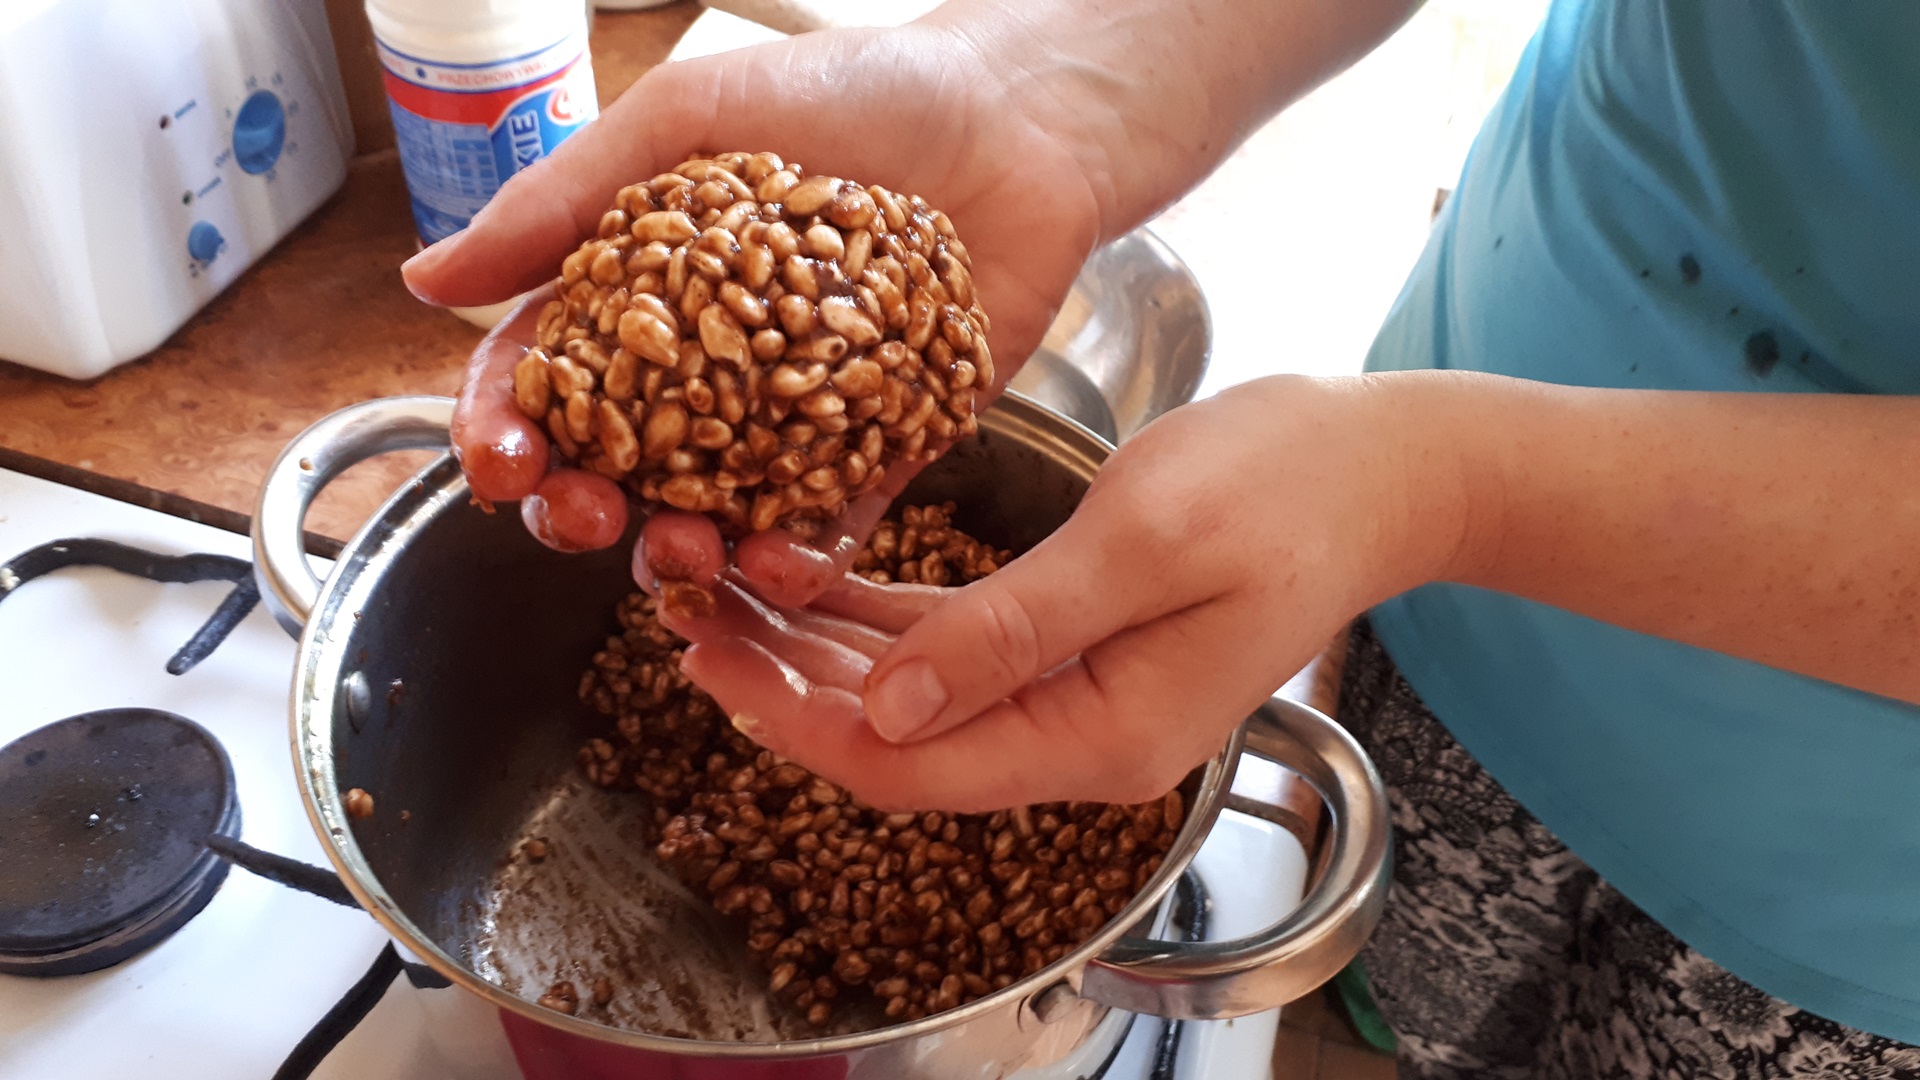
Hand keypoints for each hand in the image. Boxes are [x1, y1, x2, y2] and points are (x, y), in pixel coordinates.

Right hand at [410, 21, 1103, 601]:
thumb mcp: (689, 119)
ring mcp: (793, 418)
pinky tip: (781, 571)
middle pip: (616, 466)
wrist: (1017, 115)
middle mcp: (707, 370)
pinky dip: (802, 560)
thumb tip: (426, 281)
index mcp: (642, 296)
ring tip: (680, 551)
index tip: (495, 461)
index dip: (507, 427)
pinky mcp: (882, 448)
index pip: (547, 378)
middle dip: (579, 507)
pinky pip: (829, 523)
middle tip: (577, 516)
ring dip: (680, 550)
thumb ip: (562, 200)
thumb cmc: (855, 89)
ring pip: (710, 514)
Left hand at [656, 375, 1472, 809]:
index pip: (910, 765)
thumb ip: (1014, 630)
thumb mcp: (1144, 544)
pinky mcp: (1077, 640)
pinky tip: (812, 577)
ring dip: (820, 649)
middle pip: (898, 739)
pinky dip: (882, 618)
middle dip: (784, 684)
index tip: (705, 659)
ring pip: (916, 693)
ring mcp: (1079, 693)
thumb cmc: (1286, 488)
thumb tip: (886, 704)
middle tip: (682, 608)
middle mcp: (1080, 736)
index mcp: (1098, 735)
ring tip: (722, 590)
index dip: (795, 721)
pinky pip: (957, 645)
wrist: (1384, 470)